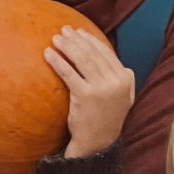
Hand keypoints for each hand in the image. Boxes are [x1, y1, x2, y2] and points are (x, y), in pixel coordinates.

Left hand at [49, 26, 135, 156]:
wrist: (98, 143)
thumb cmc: (106, 118)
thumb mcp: (123, 97)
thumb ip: (123, 79)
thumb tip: (115, 60)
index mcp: (125, 79)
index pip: (106, 53)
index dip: (91, 40)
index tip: (78, 32)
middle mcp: (115, 82)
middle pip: (93, 53)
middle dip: (77, 39)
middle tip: (64, 31)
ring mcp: (101, 89)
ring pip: (82, 60)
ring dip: (67, 46)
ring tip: (55, 38)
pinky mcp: (84, 96)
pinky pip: (69, 73)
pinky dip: (58, 61)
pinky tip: (48, 54)